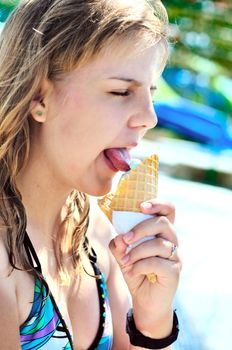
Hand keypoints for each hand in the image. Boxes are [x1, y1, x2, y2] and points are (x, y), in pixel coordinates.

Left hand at [109, 200, 180, 334]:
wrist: (145, 302)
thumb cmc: (136, 272)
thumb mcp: (123, 256)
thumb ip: (119, 245)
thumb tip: (119, 237)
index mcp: (161, 232)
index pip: (168, 210)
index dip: (158, 203)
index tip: (141, 206)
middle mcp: (172, 241)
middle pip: (162, 223)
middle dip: (140, 229)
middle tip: (125, 240)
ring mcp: (176, 256)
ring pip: (158, 244)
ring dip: (137, 251)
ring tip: (124, 261)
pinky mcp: (175, 271)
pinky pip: (157, 262)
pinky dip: (140, 266)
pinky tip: (131, 272)